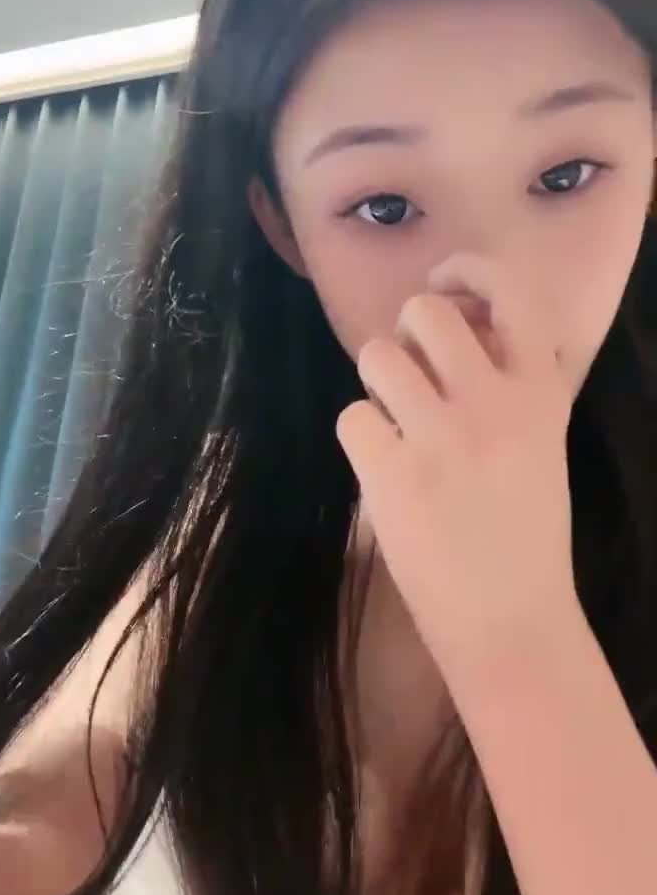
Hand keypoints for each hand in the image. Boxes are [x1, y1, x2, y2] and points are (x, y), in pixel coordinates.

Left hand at [335, 253, 577, 698]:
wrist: (512, 624)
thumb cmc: (523, 535)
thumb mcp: (542, 445)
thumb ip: (510, 385)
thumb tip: (456, 325)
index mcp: (542, 394)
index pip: (510, 292)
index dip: (468, 271)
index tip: (445, 280)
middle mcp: (495, 403)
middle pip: (424, 311)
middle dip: (404, 333)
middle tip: (410, 371)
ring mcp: (443, 438)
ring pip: (377, 356)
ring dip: (377, 384)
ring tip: (395, 423)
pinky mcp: (395, 474)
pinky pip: (352, 417)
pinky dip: (361, 439)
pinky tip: (385, 470)